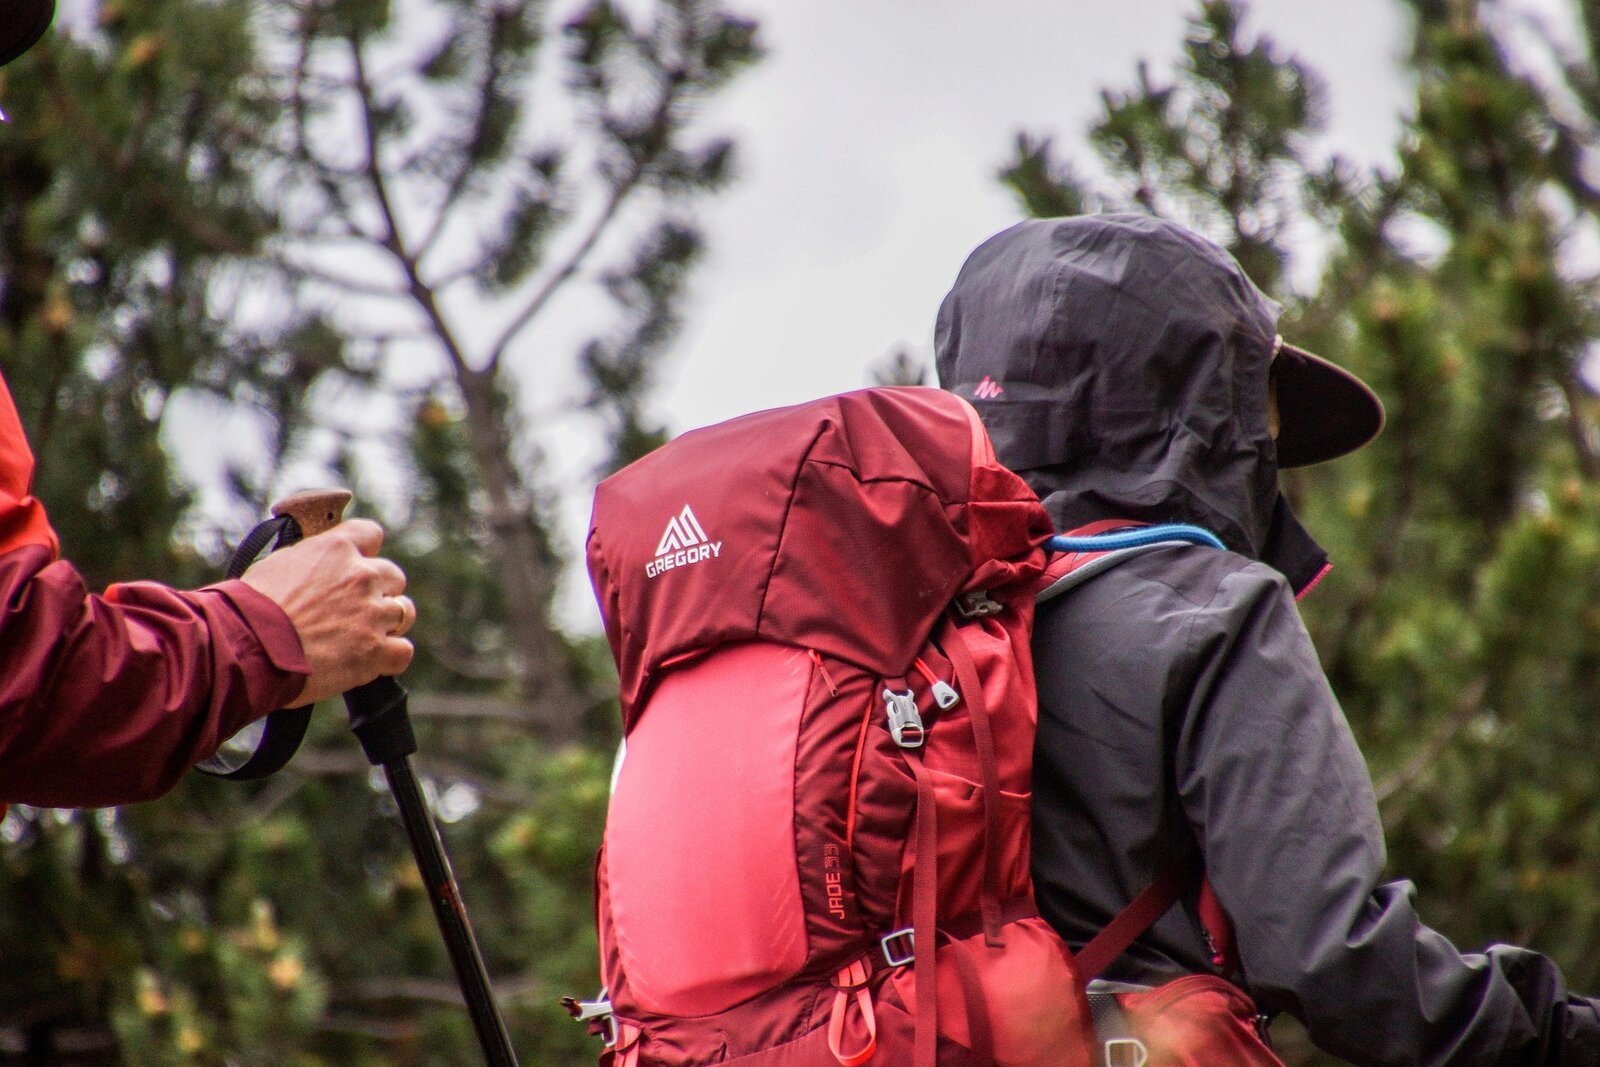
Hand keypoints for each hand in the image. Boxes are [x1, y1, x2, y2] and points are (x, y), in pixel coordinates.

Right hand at [239, 519, 415, 704]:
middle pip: (393, 576)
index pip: (370, 534)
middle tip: (354, 610)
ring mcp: (373, 613)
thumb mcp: (279, 564)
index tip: (355, 566)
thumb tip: (319, 563)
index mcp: (336, 550)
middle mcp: (361, 576)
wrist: (246, 647)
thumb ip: (311, 560)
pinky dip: (390, 657)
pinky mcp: (375, 650)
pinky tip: (371, 661)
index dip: (365, 552)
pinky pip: (403, 651)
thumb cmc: (249, 609)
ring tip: (360, 637)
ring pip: (404, 612)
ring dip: (387, 624)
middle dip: (379, 591)